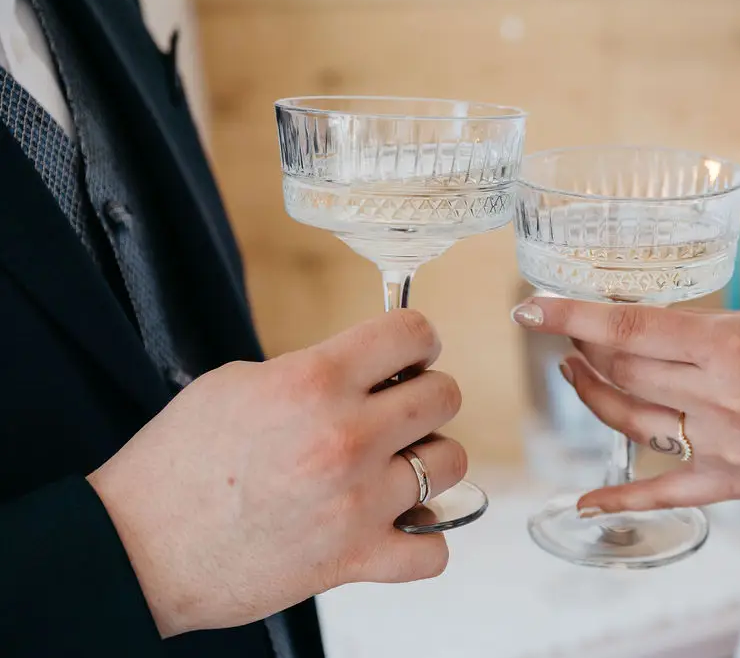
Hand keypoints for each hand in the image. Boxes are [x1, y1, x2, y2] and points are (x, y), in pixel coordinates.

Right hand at [87, 310, 466, 636]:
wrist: (137, 548)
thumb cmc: (176, 463)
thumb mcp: (237, 384)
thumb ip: (310, 371)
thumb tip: (362, 372)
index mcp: (313, 381)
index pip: (410, 332)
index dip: (418, 338)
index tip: (413, 352)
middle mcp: (346, 436)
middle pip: (445, 395)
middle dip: (427, 394)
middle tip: (401, 408)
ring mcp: (357, 502)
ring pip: (451, 463)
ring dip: (429, 460)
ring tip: (396, 465)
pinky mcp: (354, 560)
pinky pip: (434, 550)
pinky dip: (423, 539)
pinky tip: (397, 525)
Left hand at [512, 298, 739, 512]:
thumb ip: (698, 330)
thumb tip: (634, 327)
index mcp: (730, 349)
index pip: (630, 329)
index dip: (572, 317)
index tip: (530, 310)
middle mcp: (722, 401)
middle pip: (624, 372)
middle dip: (585, 347)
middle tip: (571, 331)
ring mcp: (724, 449)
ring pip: (631, 422)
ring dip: (593, 395)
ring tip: (575, 371)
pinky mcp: (732, 485)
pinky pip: (664, 493)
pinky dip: (621, 496)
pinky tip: (584, 497)